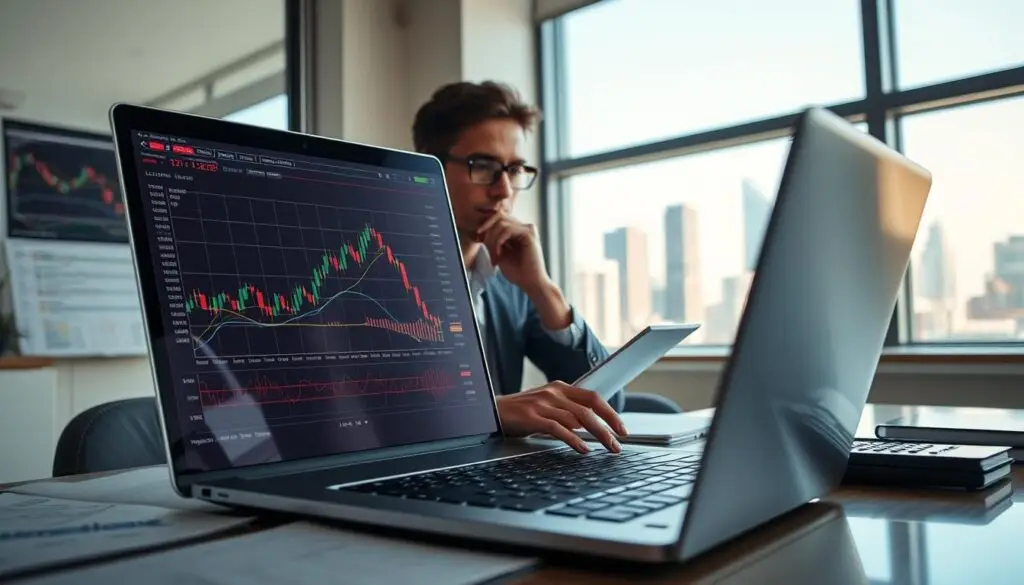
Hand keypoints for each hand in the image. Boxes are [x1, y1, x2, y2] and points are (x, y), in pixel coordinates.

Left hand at [476, 210, 548, 293]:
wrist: (531, 283)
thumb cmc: (517, 272)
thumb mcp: (499, 253)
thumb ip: (492, 240)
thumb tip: (480, 230)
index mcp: (518, 230)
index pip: (499, 218)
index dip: (486, 225)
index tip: (478, 238)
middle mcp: (524, 226)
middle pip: (499, 216)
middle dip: (487, 231)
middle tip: (483, 245)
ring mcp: (528, 228)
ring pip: (501, 222)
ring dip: (492, 239)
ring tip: (494, 254)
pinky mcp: (529, 234)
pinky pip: (507, 230)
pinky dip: (499, 241)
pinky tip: (499, 253)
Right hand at [496, 381, 627, 453]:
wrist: (492, 411)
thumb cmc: (521, 412)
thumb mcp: (547, 405)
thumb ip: (567, 411)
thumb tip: (589, 425)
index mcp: (560, 387)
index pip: (593, 397)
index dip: (610, 412)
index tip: (621, 428)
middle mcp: (554, 392)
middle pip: (590, 408)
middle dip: (609, 426)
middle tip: (619, 442)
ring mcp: (543, 404)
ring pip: (579, 419)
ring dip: (598, 435)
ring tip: (608, 448)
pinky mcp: (532, 417)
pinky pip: (559, 428)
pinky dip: (574, 440)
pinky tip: (583, 449)